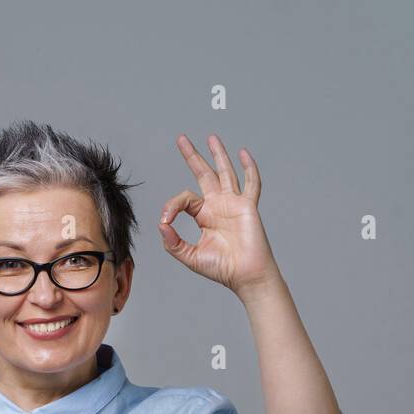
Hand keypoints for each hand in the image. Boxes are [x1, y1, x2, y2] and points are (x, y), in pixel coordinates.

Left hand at [158, 133, 279, 294]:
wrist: (245, 275)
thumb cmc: (222, 268)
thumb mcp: (190, 256)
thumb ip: (173, 243)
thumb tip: (161, 224)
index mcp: (204, 215)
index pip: (185, 199)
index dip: (172, 205)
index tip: (167, 219)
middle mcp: (218, 206)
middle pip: (204, 174)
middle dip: (193, 156)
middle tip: (181, 139)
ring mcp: (234, 203)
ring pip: (225, 172)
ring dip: (218, 154)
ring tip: (211, 137)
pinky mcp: (248, 206)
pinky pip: (252, 184)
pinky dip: (250, 168)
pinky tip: (243, 153)